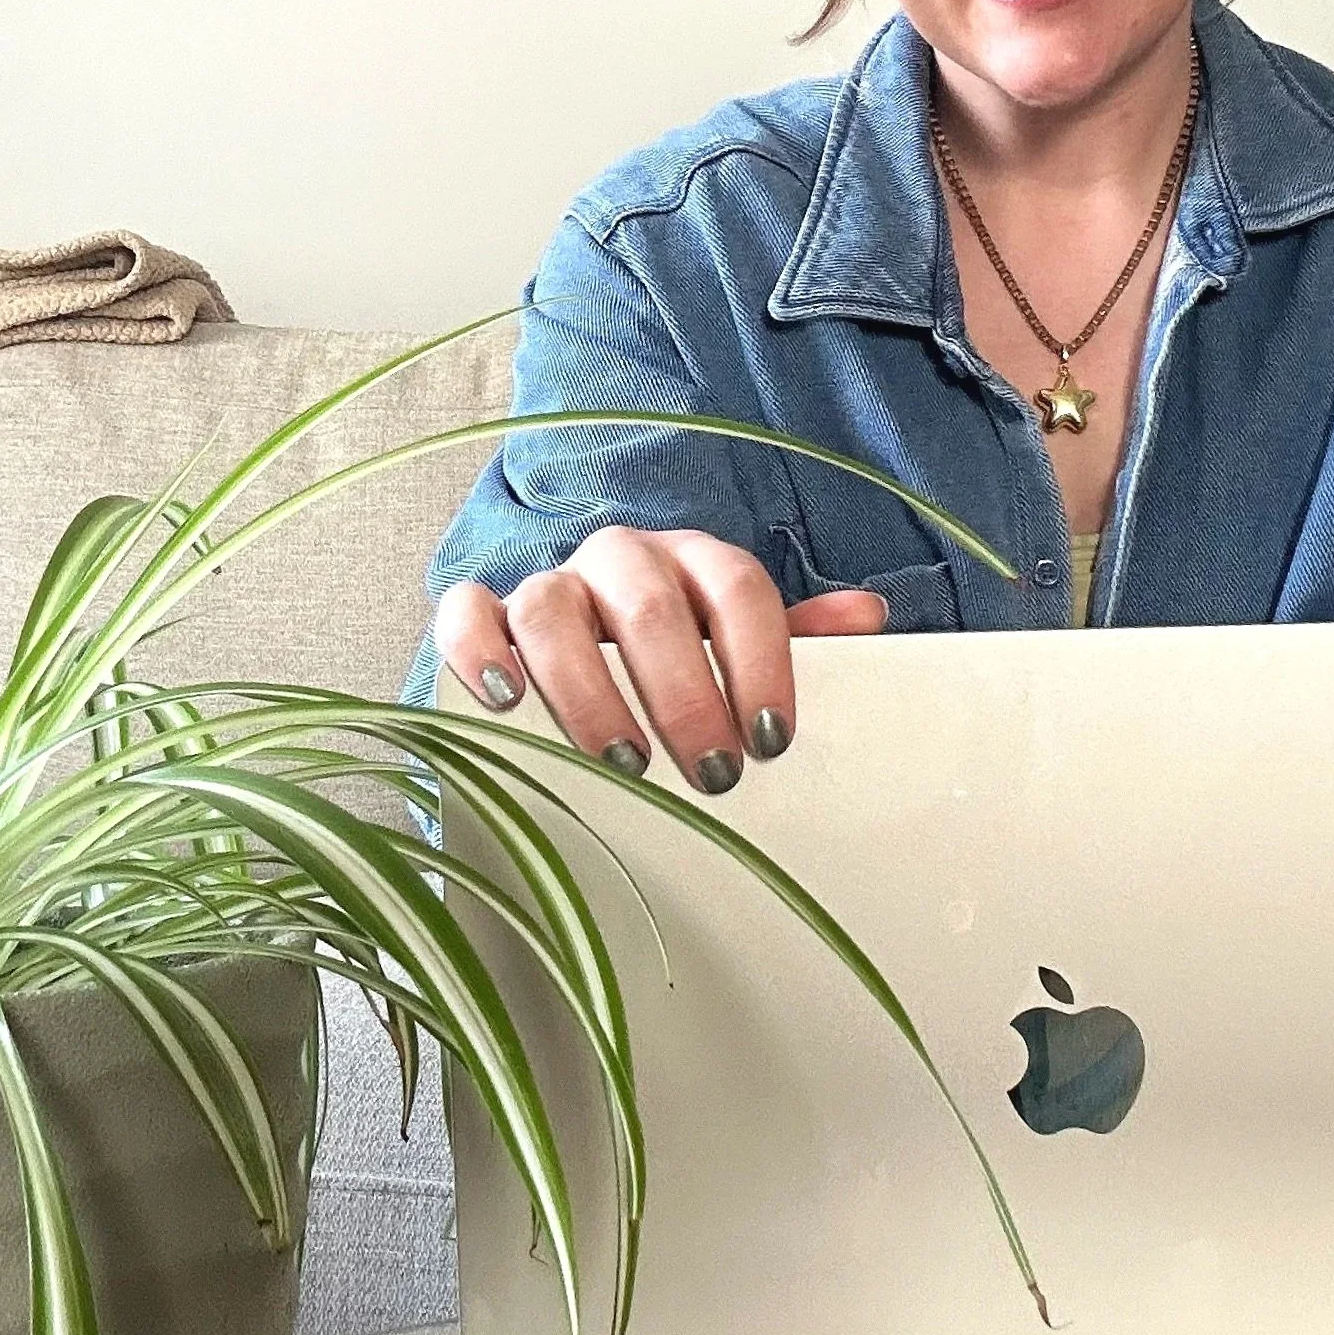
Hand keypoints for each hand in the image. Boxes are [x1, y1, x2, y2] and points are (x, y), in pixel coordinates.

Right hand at [433, 527, 886, 792]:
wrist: (585, 659)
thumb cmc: (680, 664)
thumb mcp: (741, 650)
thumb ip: (797, 638)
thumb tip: (868, 617)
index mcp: (694, 563)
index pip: (737, 587)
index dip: (760, 658)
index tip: (771, 738)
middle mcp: (622, 561)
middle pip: (648, 604)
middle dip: (684, 693)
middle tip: (713, 773)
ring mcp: (550, 584)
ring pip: (552, 607)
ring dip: (588, 687)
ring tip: (624, 759)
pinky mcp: (484, 617)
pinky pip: (465, 612)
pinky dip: (479, 649)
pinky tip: (506, 702)